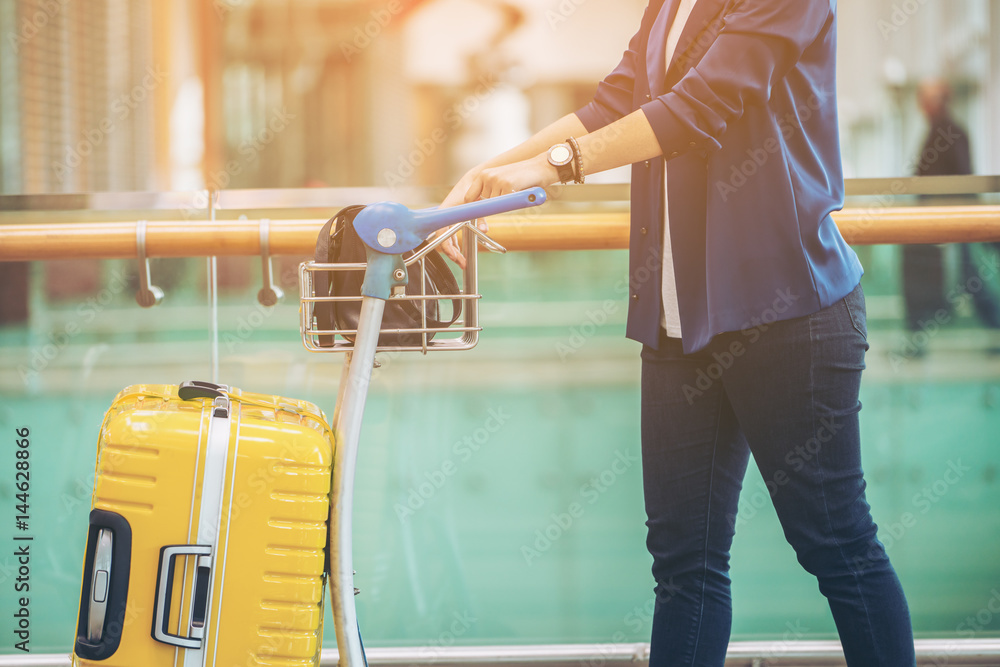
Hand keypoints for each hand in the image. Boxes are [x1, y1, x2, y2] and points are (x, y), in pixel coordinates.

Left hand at [437, 155, 557, 267]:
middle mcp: (487, 176)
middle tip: (496, 213)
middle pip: (481, 204)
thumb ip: (491, 193)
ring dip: (503, 206)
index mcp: (483, 175)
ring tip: (514, 194)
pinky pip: (505, 204)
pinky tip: (519, 193)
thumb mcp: (502, 183)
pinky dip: (512, 203)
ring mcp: (496, 180)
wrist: (541, 167)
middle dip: (489, 211)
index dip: (473, 209)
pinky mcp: (507, 185)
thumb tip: (481, 210)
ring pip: (494, 206)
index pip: (469, 197)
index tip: (471, 218)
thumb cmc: (522, 179)